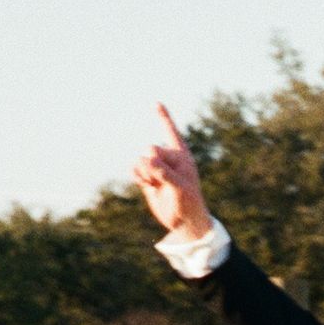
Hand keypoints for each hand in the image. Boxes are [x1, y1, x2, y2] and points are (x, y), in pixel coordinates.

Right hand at [131, 103, 212, 238]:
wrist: (182, 221)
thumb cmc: (189, 202)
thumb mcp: (181, 187)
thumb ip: (165, 172)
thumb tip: (147, 159)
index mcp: (181, 155)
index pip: (171, 132)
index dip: (163, 118)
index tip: (156, 103)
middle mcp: (167, 158)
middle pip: (151, 149)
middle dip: (153, 164)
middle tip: (162, 179)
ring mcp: (156, 168)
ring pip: (140, 160)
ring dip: (145, 173)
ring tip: (155, 185)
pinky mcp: (146, 178)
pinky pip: (134, 168)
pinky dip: (137, 175)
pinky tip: (145, 184)